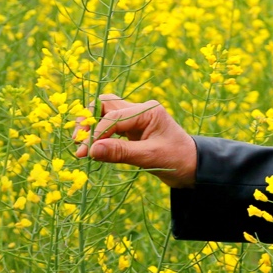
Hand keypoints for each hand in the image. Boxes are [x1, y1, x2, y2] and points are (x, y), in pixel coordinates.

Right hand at [72, 94, 198, 187]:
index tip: (84, 151)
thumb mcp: (149, 157)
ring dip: (92, 125)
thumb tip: (91, 150)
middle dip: (89, 121)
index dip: (96, 133)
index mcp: (148, 111)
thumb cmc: (177, 160)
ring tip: (81, 143)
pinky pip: (111, 125)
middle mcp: (140, 110)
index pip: (114, 117)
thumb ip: (120, 153)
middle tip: (78, 142)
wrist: (194, 167)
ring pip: (106, 113)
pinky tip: (93, 147)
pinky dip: (100, 133)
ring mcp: (136, 118)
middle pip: (106, 105)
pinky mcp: (133, 129)